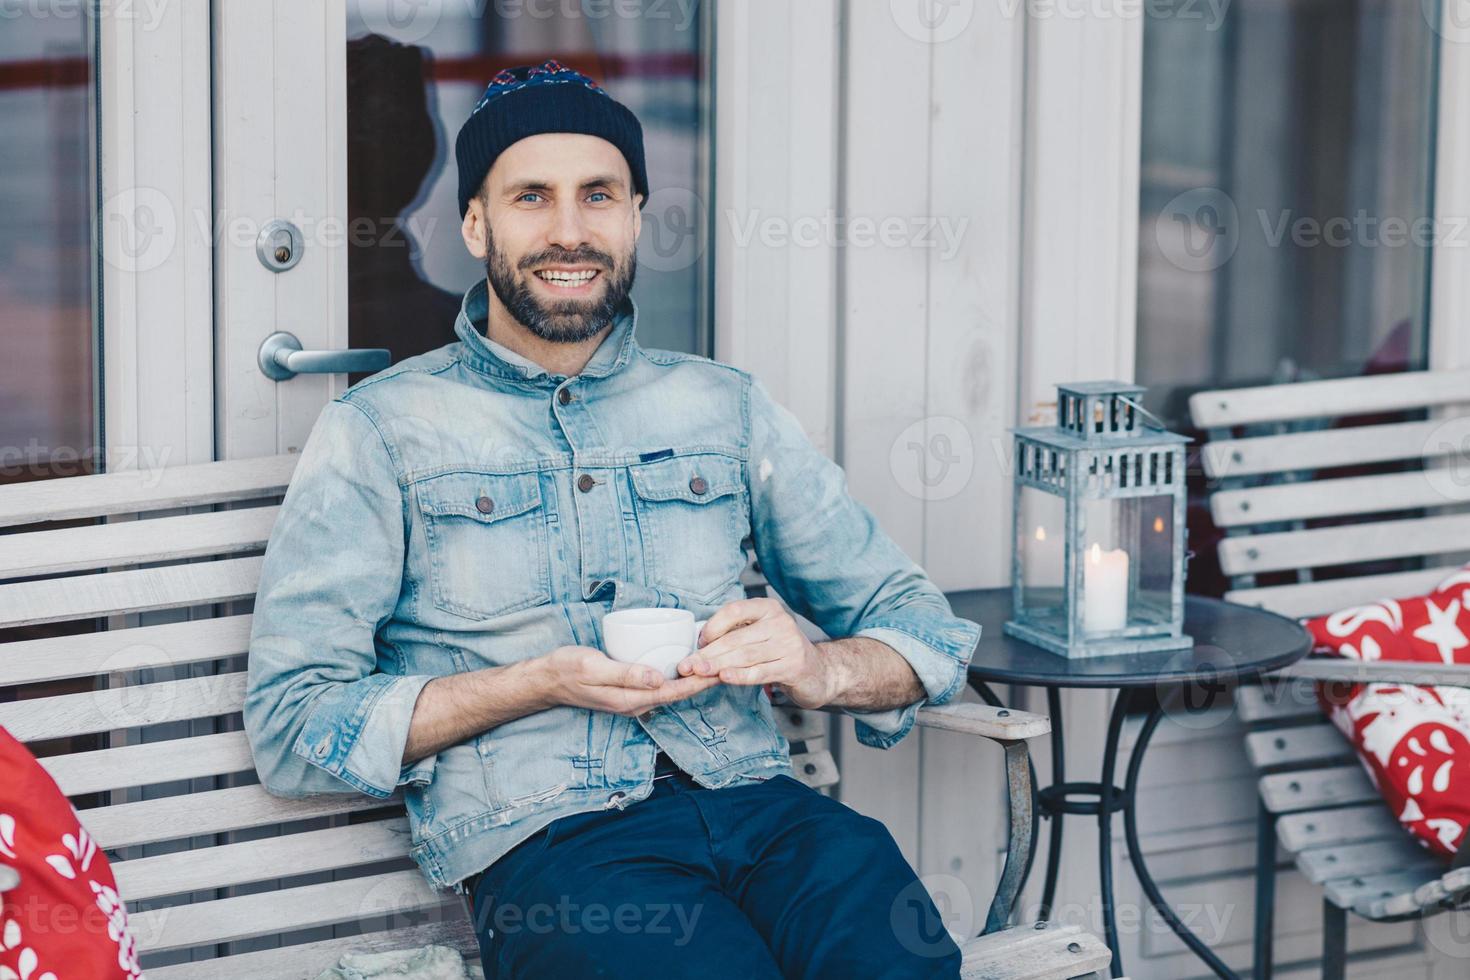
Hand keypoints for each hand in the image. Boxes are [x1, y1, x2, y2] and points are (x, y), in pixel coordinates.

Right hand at [540, 646, 720, 715]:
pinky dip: (675, 676)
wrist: (546, 679)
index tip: (720, 670)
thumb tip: (657, 679)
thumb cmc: (567, 669)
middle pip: (677, 693)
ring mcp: (631, 698)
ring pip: (670, 690)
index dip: (699, 682)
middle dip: (702, 681)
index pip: (674, 692)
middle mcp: (635, 703)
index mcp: (630, 699)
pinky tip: (683, 664)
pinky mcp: (628, 690)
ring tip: (713, 665)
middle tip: (726, 664)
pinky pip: (659, 685)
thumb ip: (625, 674)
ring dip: (691, 680)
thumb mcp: (593, 668)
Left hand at [676, 598, 836, 708]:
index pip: (734, 611)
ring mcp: (789, 644)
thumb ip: (735, 635)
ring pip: (745, 656)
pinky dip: (740, 675)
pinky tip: (724, 678)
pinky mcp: (793, 666)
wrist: (818, 671)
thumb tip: (698, 646)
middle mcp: (780, 622)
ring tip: (699, 673)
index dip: (713, 627)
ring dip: (718, 666)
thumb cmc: (780, 651)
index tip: (698, 643)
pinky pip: (760, 672)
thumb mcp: (760, 634)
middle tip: (687, 665)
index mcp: (768, 608)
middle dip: (708, 653)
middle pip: (736, 638)